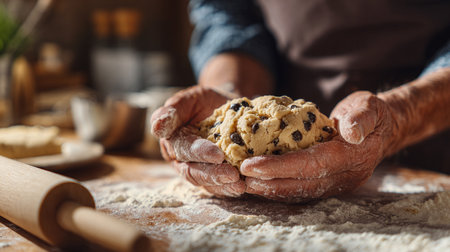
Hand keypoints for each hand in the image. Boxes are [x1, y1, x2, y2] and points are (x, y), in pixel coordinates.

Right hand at [151, 85, 245, 196]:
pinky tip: (244, 187)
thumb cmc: (204, 102)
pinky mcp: (213, 179)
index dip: (200, 153)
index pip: (184, 149)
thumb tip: (157, 127)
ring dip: (223, 186)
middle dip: (213, 174)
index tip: (218, 155)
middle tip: (233, 175)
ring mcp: (197, 171)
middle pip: (194, 172)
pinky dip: (231, 189)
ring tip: (240, 185)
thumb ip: (173, 110)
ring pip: (207, 184)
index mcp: (173, 141)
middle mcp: (181, 160)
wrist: (227, 109)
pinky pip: (219, 188)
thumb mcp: (189, 99)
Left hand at [239, 91, 393, 201]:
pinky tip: (261, 183)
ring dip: (271, 189)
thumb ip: (361, 117)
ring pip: (300, 191)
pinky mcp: (328, 184)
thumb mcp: (369, 107)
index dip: (279, 167)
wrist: (380, 130)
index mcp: (351, 158)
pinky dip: (280, 188)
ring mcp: (337, 184)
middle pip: (301, 184)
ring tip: (244, 183)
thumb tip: (351, 132)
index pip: (310, 165)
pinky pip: (301, 189)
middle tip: (240, 178)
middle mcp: (344, 176)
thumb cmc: (369, 113)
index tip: (250, 165)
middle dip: (269, 182)